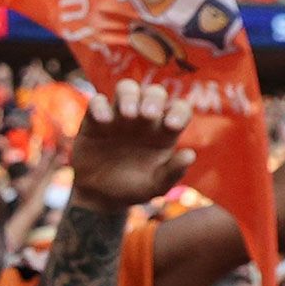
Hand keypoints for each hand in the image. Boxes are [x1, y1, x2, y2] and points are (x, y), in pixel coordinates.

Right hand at [66, 80, 196, 210]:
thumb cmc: (134, 188)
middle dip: (153, 99)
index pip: (179, 108)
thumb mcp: (156, 186)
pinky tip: (103, 121)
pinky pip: (97, 101)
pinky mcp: (95, 119)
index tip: (172, 125)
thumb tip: (189, 155)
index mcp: (165, 130)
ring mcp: (119, 115)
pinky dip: (100, 106)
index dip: (179, 111)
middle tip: (147, 116)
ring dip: (129, 95)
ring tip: (127, 115)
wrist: (100, 197)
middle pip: (154, 92)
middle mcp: (144, 118)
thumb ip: (172, 172)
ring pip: (127, 88)